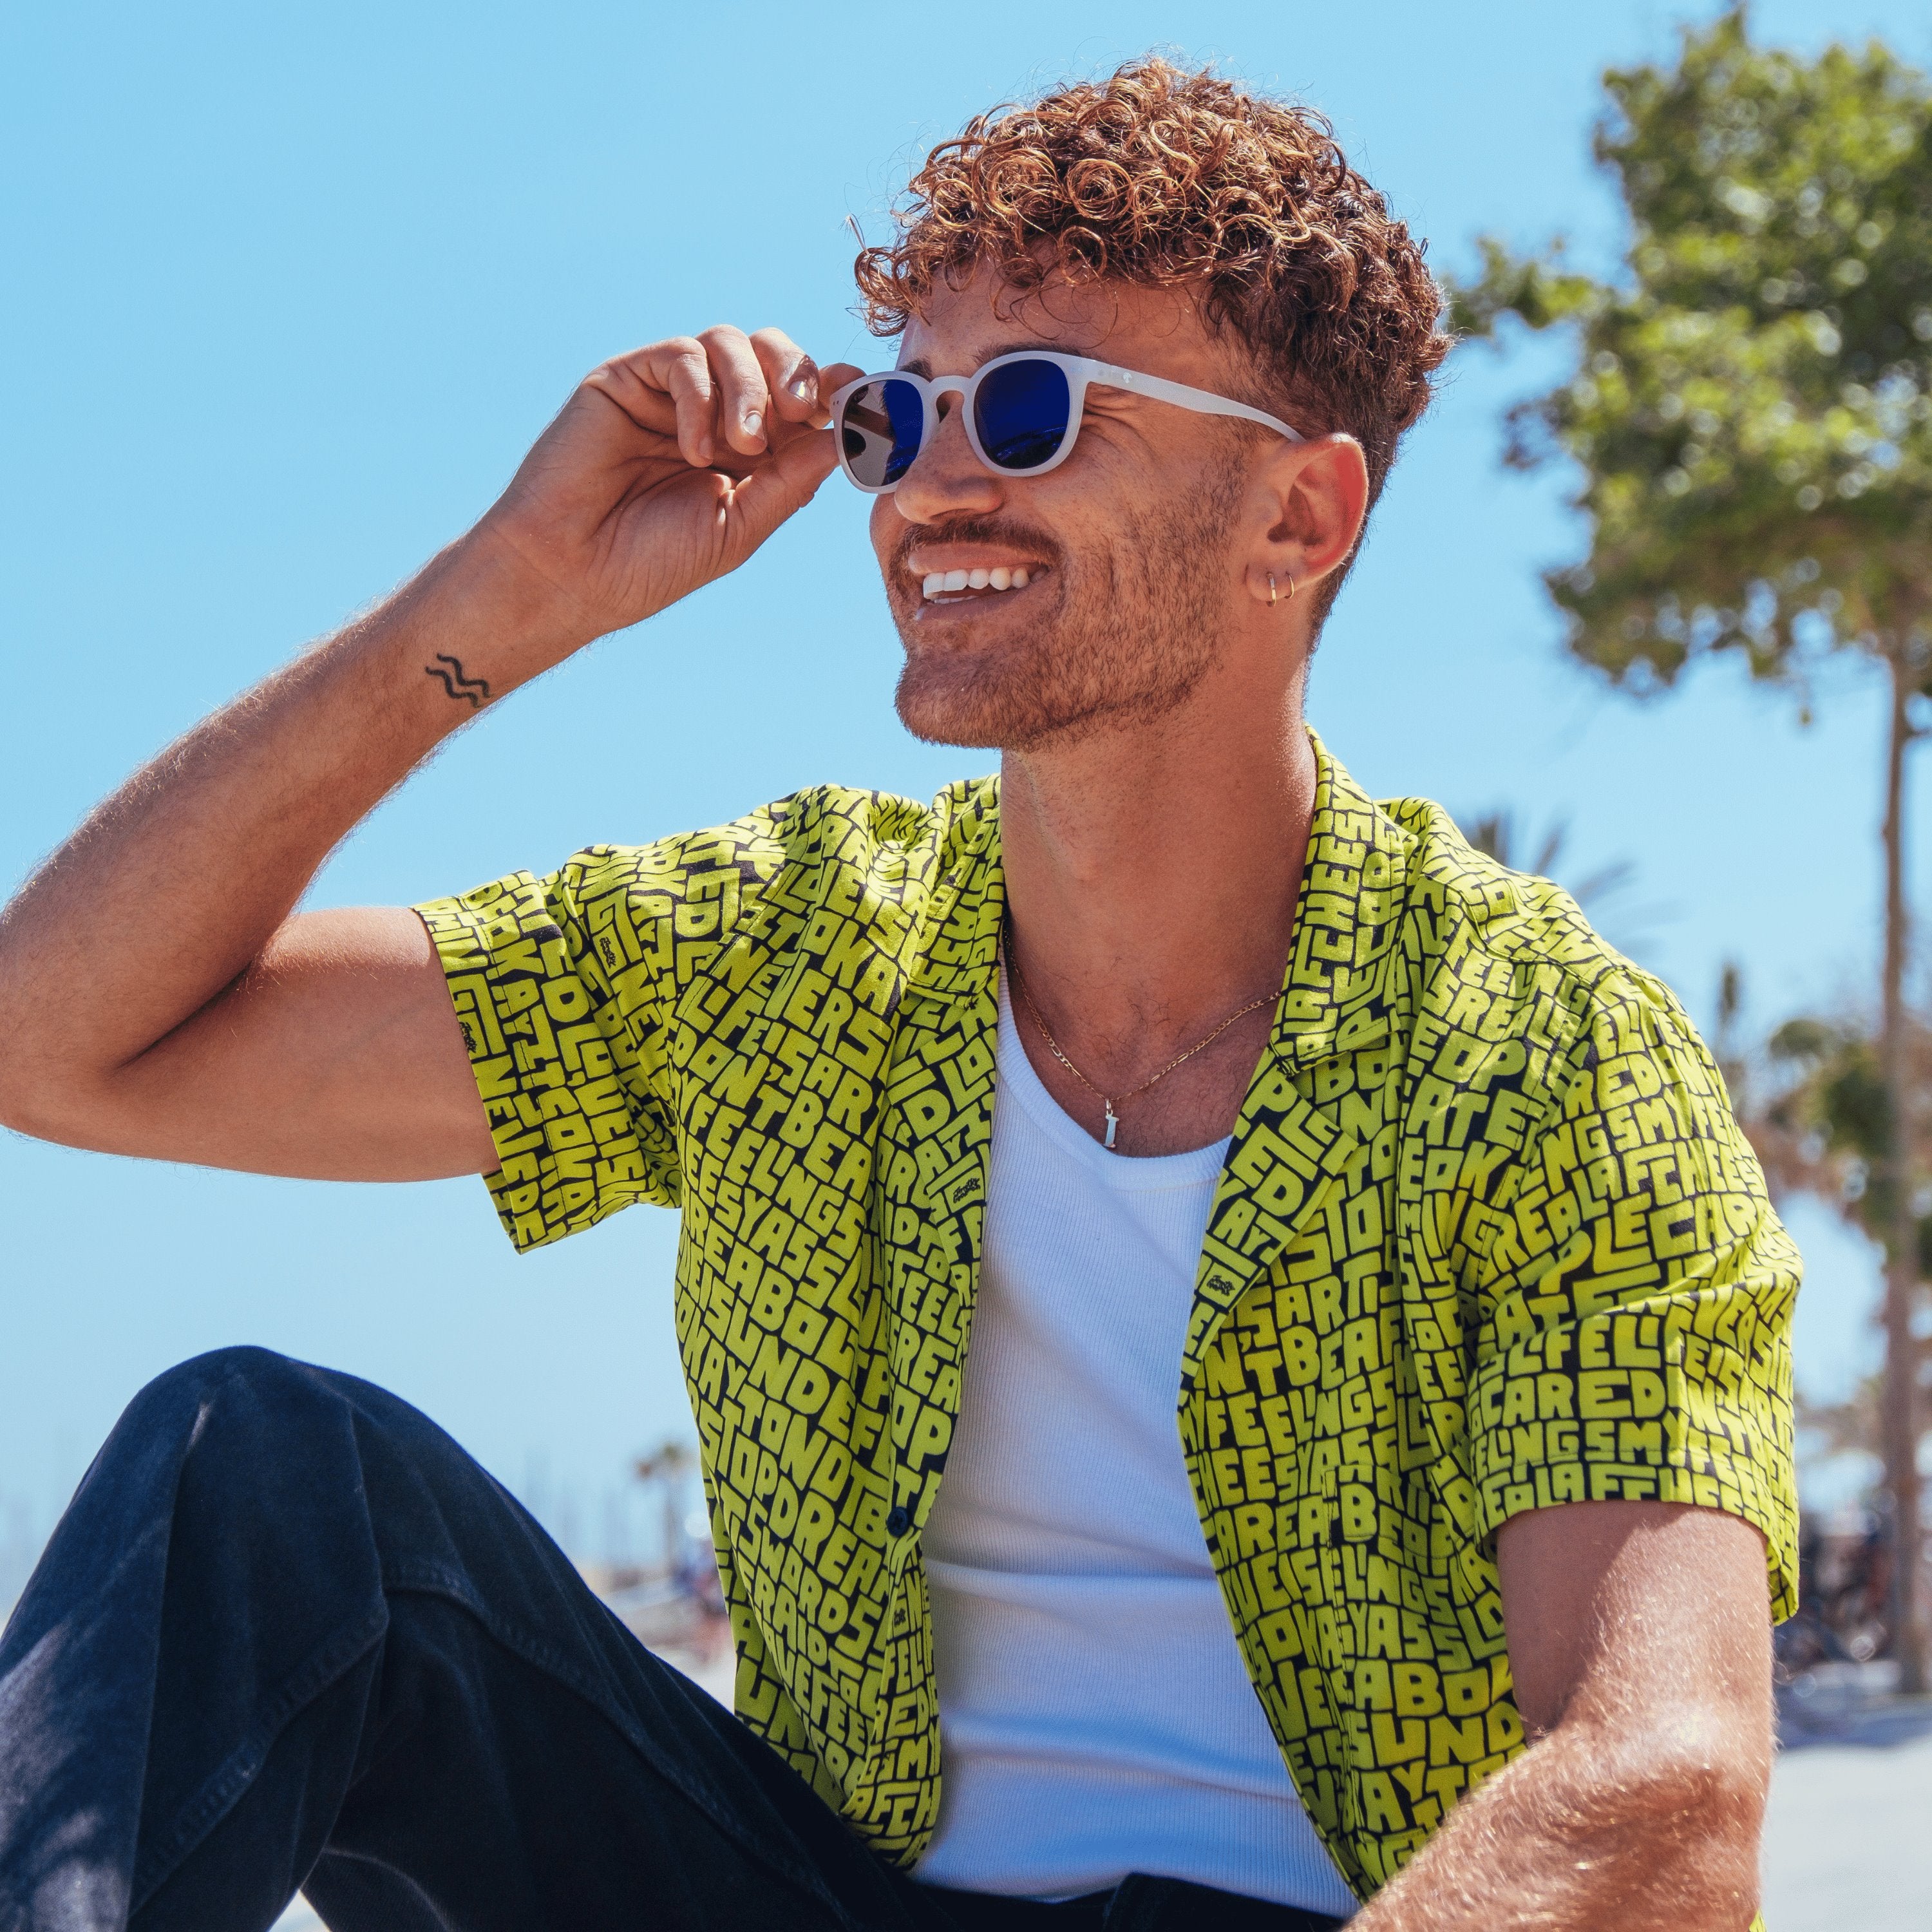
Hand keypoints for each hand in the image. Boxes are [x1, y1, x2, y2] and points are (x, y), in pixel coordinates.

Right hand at [469, 328, 862, 647]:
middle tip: (802, 409)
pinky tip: (694, 448)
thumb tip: (847, 434)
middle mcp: (713, 412)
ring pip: (730, 342)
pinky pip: (683, 355)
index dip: (833, 391)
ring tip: (742, 444)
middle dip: (798, 372)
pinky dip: (701, 396)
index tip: (859, 401)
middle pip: (773, 352)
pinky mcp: (628, 378)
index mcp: (749, 450)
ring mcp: (670, 392)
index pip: (801, 399)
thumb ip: (791, 480)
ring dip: (751, 387)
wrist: (572, 573)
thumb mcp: (740, 526)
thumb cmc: (651, 562)